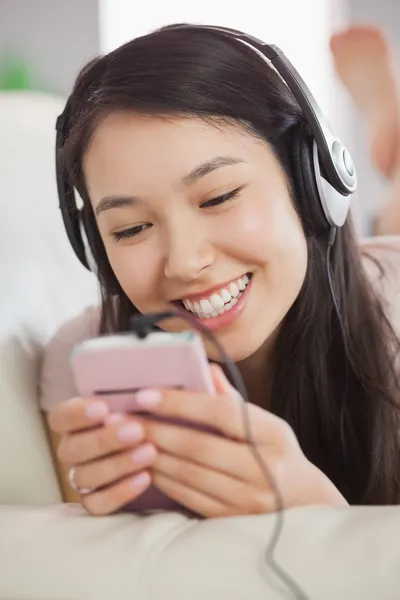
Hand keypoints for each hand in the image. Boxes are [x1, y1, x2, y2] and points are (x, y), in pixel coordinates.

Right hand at [48, 398, 155, 514]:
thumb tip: (143, 389)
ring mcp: (79, 478)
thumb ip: (127, 397)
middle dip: (105, 440)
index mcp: (71, 423)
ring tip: (149, 453)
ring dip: (118, 464)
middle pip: (73, 449)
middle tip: (136, 431)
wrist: (152, 446)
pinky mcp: (94, 502)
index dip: (77, 414)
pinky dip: (121, 492)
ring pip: (87, 477)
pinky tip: (146, 477)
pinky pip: (99, 504)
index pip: (60, 418)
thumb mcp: (131, 402)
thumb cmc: (137, 416)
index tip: (103, 407)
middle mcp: (70, 451)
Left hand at [136, 365, 347, 517]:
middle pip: (198, 446)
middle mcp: (263, 469)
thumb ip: (232, 399)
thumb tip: (205, 368)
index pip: (221, 413)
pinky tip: (145, 464)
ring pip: (189, 474)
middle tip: (122, 417)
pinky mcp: (232, 520)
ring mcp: (248, 500)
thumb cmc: (276, 453)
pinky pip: (189, 497)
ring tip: (127, 439)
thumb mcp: (267, 422)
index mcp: (273, 436)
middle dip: (155, 430)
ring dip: (153, 454)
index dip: (180, 403)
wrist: (303, 503)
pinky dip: (163, 478)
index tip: (145, 394)